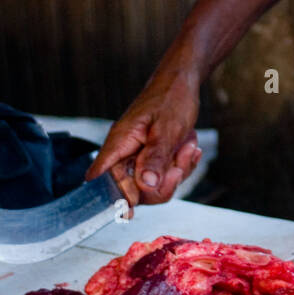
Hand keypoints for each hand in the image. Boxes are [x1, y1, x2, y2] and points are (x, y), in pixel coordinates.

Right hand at [85, 69, 201, 215]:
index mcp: (120, 143)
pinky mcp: (154, 158)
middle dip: (163, 182)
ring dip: (177, 170)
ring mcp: (140, 157)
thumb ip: (156, 157)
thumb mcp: (167, 128)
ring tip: (188, 146)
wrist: (183, 83)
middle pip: (135, 190)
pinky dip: (181, 165)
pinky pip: (166, 176)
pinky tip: (190, 147)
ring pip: (155, 185)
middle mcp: (126, 153)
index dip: (114, 196)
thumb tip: (146, 185)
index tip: (129, 211)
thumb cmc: (171, 98)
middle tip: (180, 162)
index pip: (103, 178)